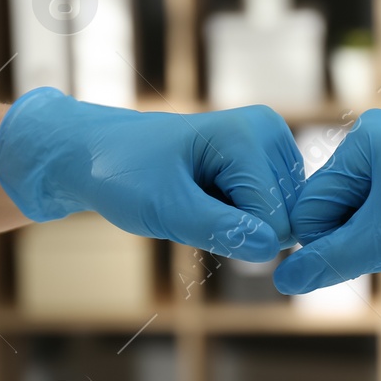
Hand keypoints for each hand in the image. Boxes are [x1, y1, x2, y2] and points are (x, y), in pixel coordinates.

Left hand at [0, 87, 302, 261]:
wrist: (98, 153)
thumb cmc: (123, 174)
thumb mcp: (163, 208)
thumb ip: (218, 228)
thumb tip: (270, 248)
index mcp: (249, 135)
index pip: (275, 220)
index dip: (234, 236)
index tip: (186, 210)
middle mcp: (270, 133)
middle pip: (282, 219)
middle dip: (238, 228)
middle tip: (190, 204)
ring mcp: (270, 146)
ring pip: (278, 220)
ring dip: (237, 224)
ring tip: (196, 199)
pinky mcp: (265, 161)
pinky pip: (268, 213)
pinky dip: (237, 217)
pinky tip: (206, 197)